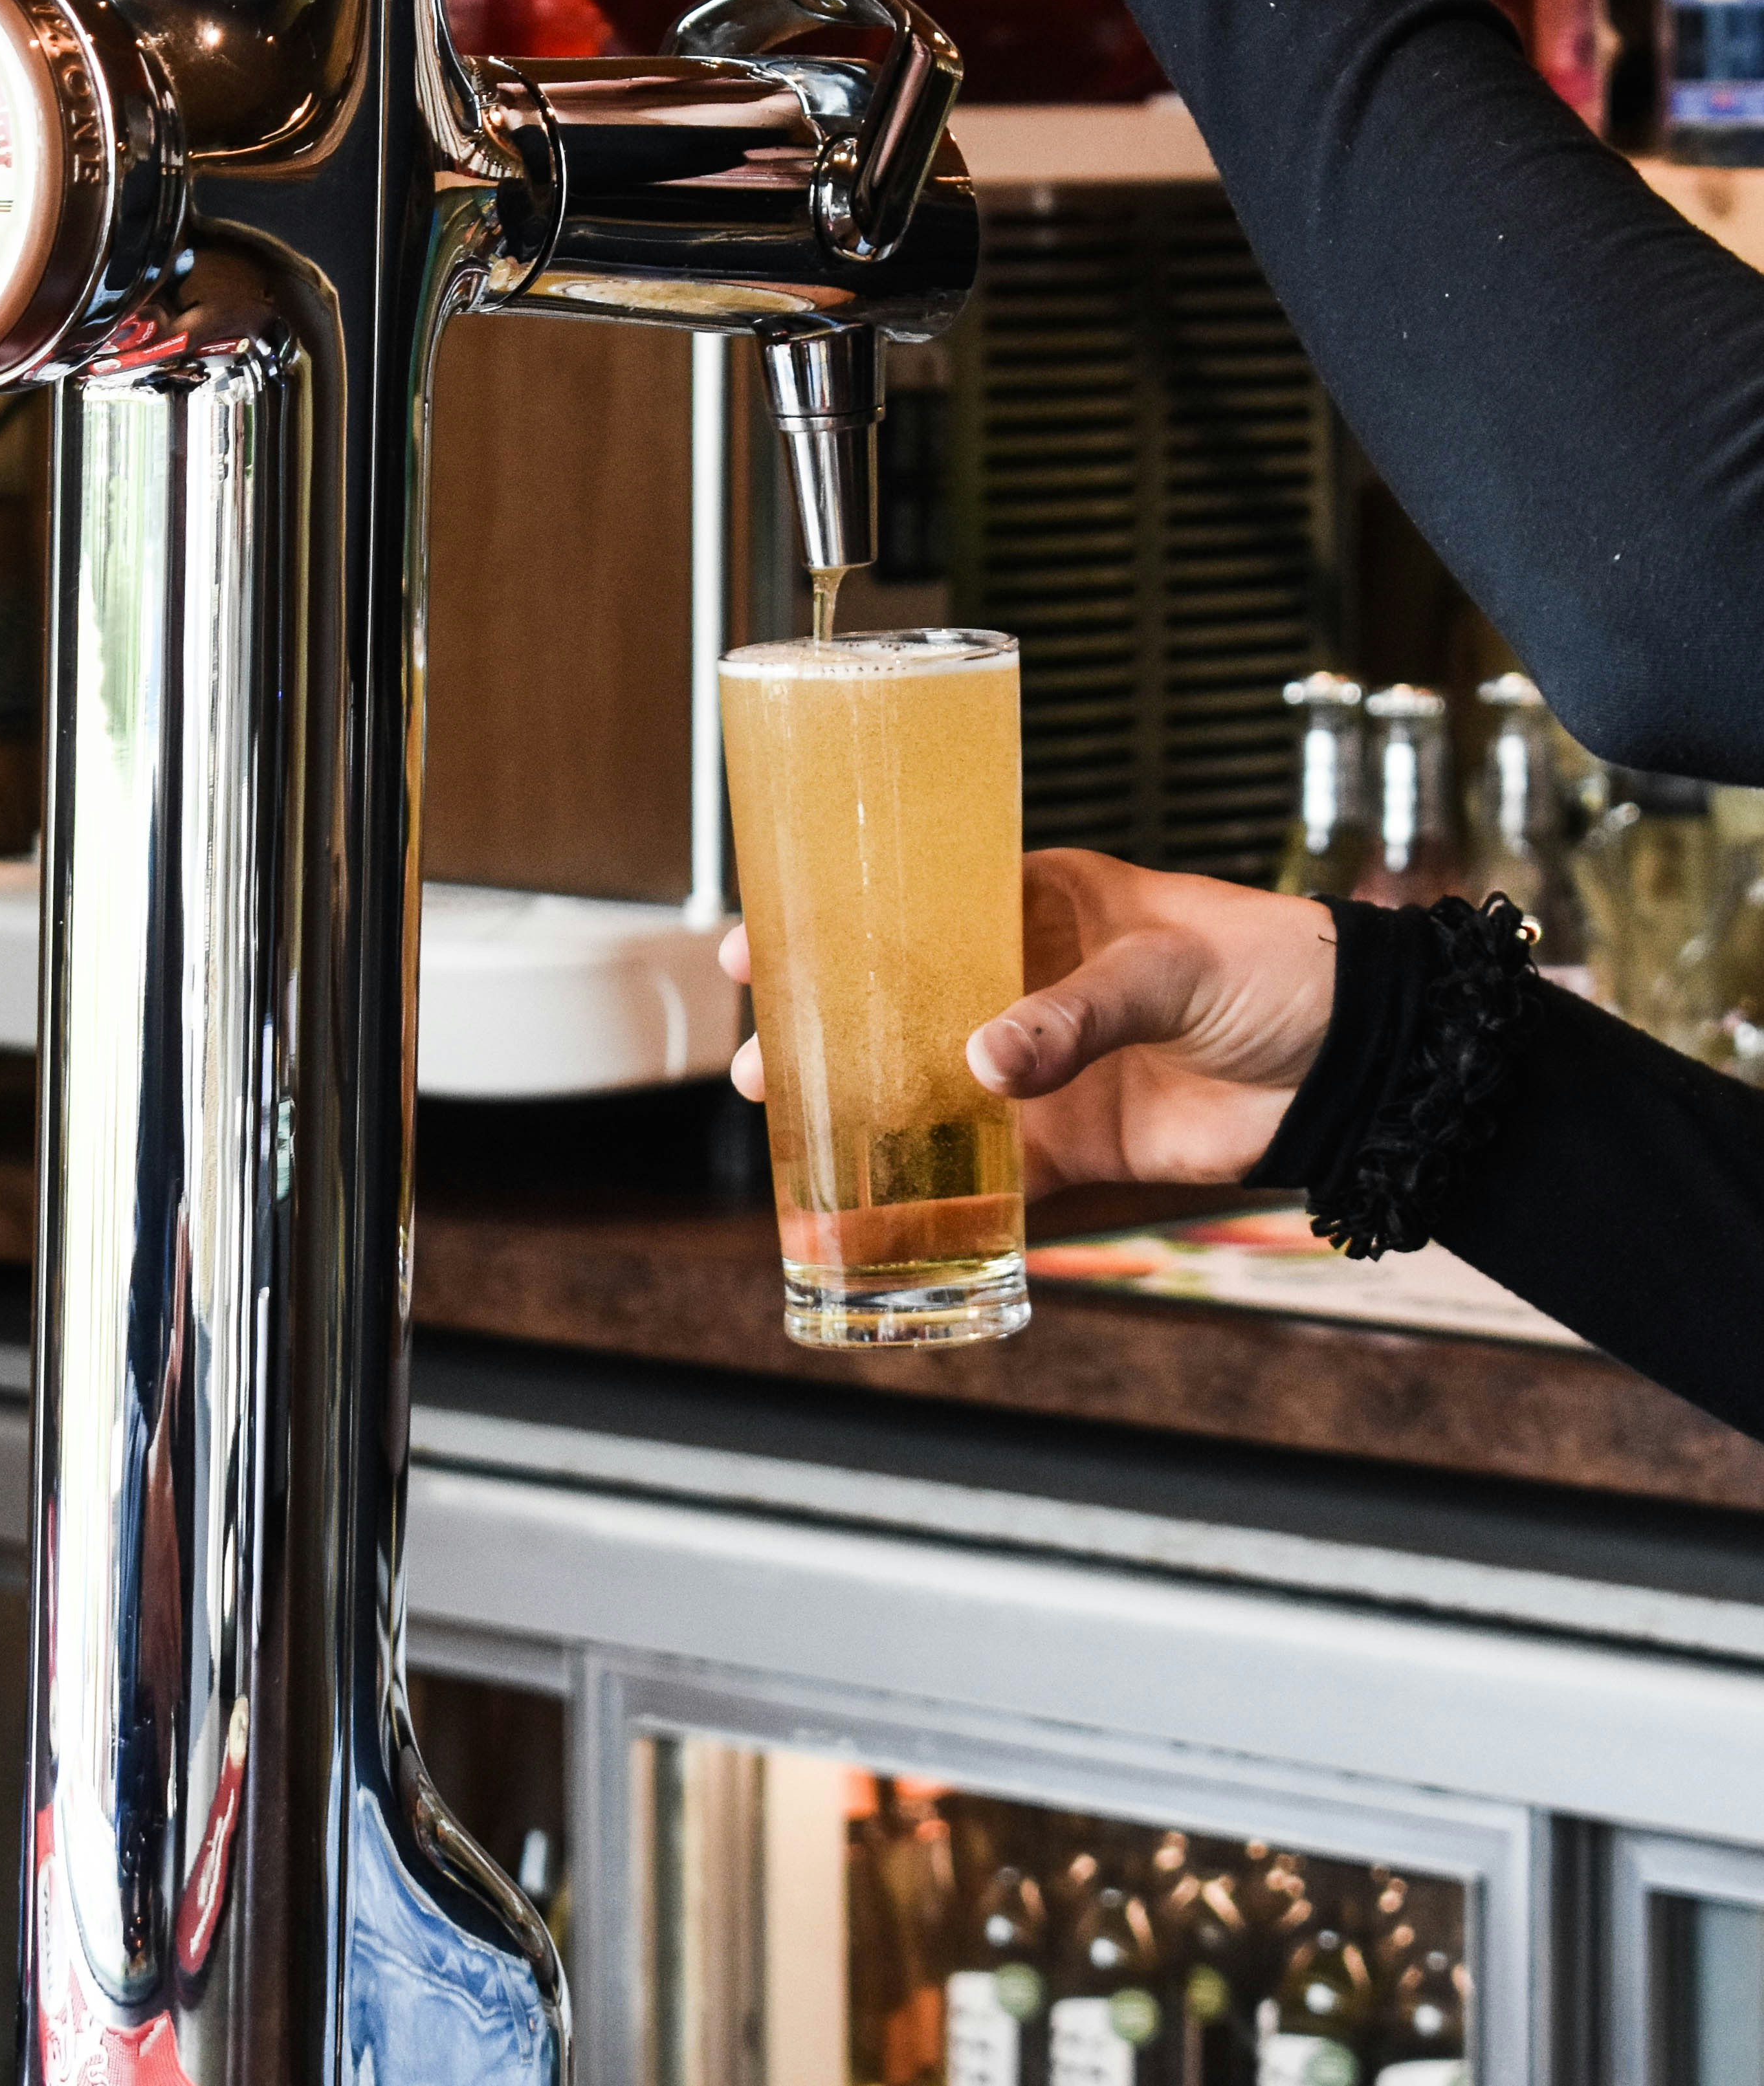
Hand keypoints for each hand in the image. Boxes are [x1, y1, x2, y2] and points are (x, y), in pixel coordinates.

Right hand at [719, 849, 1334, 1199]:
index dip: (833, 920)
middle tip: (759, 1057)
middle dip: (824, 1025)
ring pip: (925, 1087)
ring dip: (860, 1108)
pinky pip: (986, 1173)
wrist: (1354, 1065)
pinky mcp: (1070, 1142)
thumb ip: (1078, 1011)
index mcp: (1040, 901)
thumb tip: (986, 1062)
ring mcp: (1041, 1064)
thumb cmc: (1274, 971)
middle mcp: (1024, 980)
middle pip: (899, 999)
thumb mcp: (1170, 967)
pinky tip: (870, 1212)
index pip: (915, 900)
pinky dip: (935, 1196)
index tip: (760, 943)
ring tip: (790, 1125)